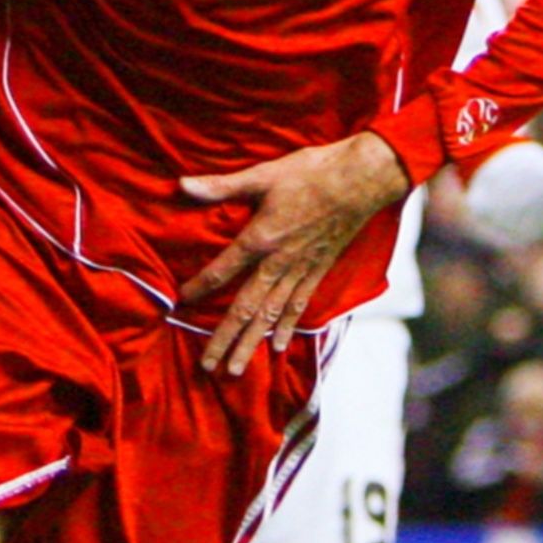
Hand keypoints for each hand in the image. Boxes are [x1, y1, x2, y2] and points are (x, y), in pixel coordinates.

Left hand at [177, 132, 410, 374]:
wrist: (362, 180)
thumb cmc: (311, 172)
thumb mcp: (262, 175)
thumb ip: (221, 186)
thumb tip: (182, 185)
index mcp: (261, 238)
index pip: (222, 271)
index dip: (199, 287)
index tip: (180, 303)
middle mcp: (279, 262)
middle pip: (246, 308)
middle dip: (225, 338)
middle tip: (207, 366)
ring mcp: (301, 270)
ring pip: (271, 315)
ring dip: (251, 343)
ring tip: (235, 369)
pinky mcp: (319, 271)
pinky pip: (299, 306)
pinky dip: (286, 327)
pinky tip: (277, 346)